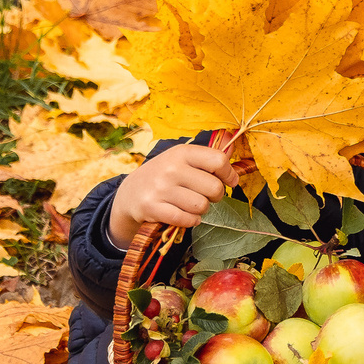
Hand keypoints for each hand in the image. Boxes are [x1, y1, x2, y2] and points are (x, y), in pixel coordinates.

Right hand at [108, 142, 239, 246]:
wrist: (130, 194)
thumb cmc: (164, 175)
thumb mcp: (182, 159)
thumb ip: (207, 155)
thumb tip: (232, 141)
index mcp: (182, 152)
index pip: (218, 160)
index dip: (229, 174)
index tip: (229, 181)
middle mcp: (171, 168)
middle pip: (214, 188)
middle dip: (216, 196)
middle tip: (206, 196)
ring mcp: (161, 188)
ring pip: (201, 206)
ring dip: (201, 210)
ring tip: (192, 205)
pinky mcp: (153, 208)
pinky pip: (186, 219)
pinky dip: (190, 221)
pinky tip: (185, 215)